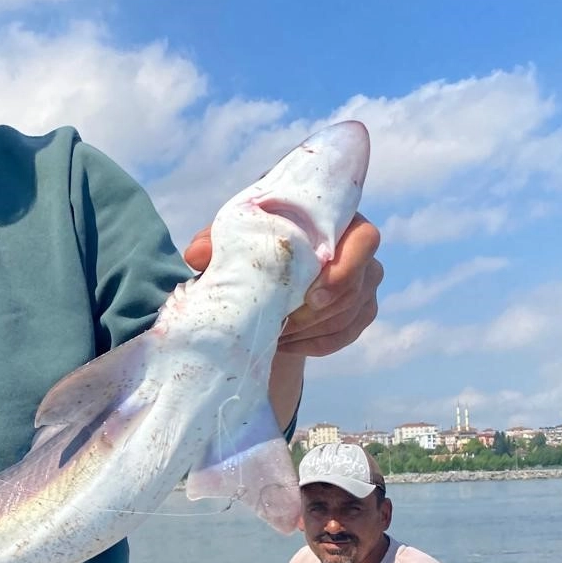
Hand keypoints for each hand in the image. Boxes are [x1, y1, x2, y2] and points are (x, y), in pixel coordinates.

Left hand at [184, 212, 382, 356]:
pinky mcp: (359, 310)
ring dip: (310, 329)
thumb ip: (216, 239)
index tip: (309, 296)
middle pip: (356, 286)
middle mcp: (360, 250)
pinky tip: (283, 344)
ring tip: (272, 333)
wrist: (270, 263)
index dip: (343, 270)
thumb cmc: (257, 237)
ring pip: (349, 314)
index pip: (365, 240)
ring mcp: (364, 282)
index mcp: (338, 218)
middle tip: (280, 324)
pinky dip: (314, 344)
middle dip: (318, 312)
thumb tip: (196, 255)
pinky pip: (344, 335)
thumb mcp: (237, 235)